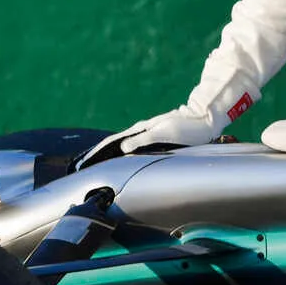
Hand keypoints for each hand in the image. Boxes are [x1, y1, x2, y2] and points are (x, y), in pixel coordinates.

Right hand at [93, 105, 229, 157]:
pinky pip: (132, 147)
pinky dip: (121, 154)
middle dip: (98, 155)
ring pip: (122, 146)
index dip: (97, 153)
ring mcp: (147, 134)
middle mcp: (141, 131)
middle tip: (82, 166)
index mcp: (140, 130)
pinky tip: (121, 159)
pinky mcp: (154, 137)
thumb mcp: (164, 134)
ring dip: (108, 155)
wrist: (203, 118)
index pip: (112, 143)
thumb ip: (143, 140)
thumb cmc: (186, 127)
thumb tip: (122, 148)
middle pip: (114, 144)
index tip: (83, 163)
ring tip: (96, 164)